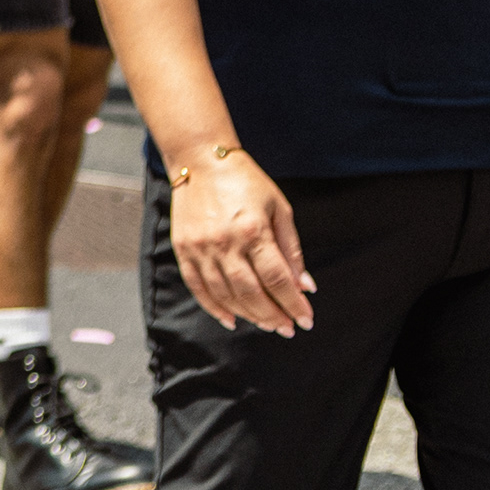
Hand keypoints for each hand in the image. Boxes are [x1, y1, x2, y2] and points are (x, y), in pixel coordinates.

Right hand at [168, 144, 312, 335]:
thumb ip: (291, 249)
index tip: (306, 319)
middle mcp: (225, 242)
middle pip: (252, 292)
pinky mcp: (183, 248)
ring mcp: (201, 247)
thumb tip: (305, 286)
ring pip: (225, 294)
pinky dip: (213, 307)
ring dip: (248, 315)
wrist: (200, 161)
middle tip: (287, 328)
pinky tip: (231, 319)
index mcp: (253, 230)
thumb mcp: (279, 209)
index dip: (294, 303)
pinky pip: (197, 286)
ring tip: (266, 324)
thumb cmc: (245, 182)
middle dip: (273, 315)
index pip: (278, 279)